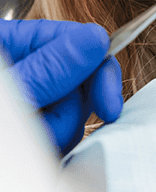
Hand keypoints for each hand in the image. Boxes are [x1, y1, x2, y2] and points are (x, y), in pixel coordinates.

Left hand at [0, 18, 122, 156]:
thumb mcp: (9, 91)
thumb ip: (50, 68)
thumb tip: (98, 38)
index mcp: (15, 43)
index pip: (77, 40)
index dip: (100, 71)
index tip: (109, 106)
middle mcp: (27, 68)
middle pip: (80, 81)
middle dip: (70, 112)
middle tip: (49, 134)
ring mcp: (30, 99)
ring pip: (72, 114)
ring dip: (56, 135)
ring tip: (25, 146)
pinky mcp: (32, 128)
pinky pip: (60, 136)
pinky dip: (52, 148)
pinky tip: (31, 153)